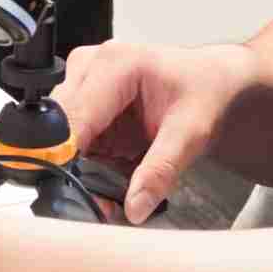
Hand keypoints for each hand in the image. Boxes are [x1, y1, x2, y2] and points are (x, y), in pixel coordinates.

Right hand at [53, 41, 257, 222]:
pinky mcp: (86, 102)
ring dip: (81, 168)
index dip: (65, 159)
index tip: (72, 195)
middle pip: (58, 128)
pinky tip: (115, 168)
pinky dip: (89, 162)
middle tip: (102, 202)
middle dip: (74, 169)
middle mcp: (91, 67)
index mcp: (114, 65)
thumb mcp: (192, 133)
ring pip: (60, 137)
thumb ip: (161, 170)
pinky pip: (74, 140)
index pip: (72, 118)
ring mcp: (84, 82)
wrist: (214, 79)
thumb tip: (135, 207)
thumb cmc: (205, 91)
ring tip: (115, 186)